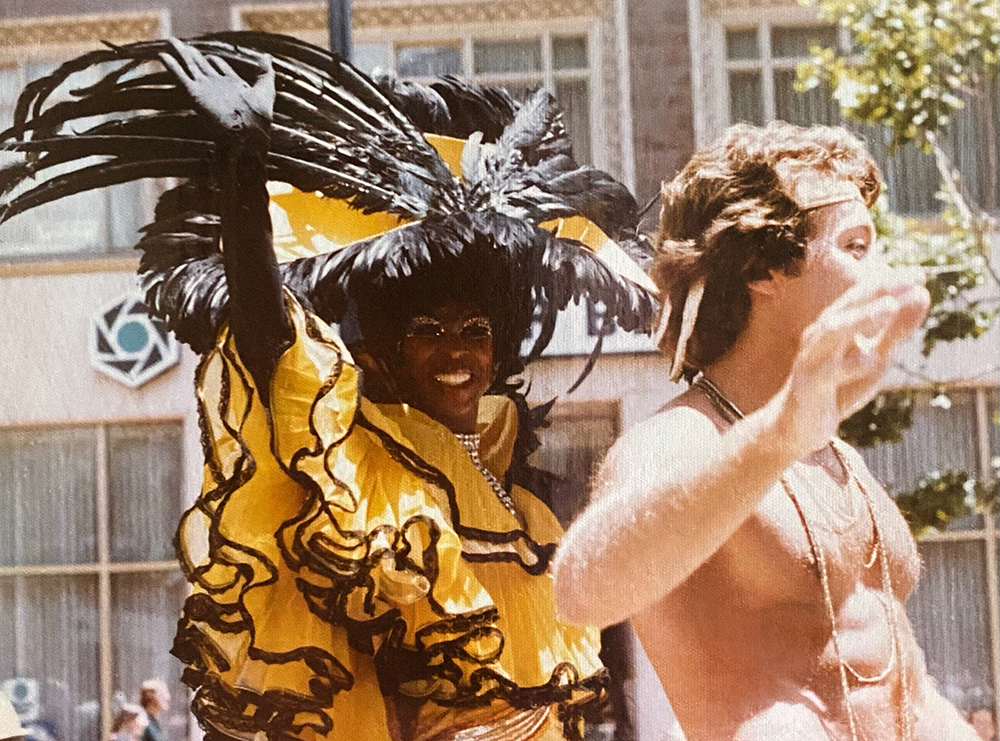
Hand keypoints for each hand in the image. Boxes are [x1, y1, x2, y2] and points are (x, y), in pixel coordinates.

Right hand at [158, 37, 274, 132]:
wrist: (249, 136)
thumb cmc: (260, 117)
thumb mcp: (266, 90)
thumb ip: (265, 72)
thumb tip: (267, 57)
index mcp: (232, 85)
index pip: (220, 68)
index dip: (215, 61)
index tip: (209, 55)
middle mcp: (216, 86)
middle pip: (201, 64)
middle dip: (191, 53)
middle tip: (178, 42)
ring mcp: (205, 90)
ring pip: (190, 66)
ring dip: (180, 53)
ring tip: (170, 40)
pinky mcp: (195, 95)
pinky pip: (180, 77)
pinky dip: (171, 66)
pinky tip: (162, 55)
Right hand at [776, 269, 928, 454]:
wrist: (796, 427)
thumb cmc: (837, 388)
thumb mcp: (874, 357)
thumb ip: (896, 329)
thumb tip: (923, 295)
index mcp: (836, 324)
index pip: (863, 296)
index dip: (890, 284)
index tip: (919, 275)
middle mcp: (820, 335)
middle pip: (848, 306)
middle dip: (879, 291)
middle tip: (909, 281)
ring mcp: (812, 359)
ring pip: (834, 332)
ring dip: (861, 317)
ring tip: (889, 307)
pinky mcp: (809, 385)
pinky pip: (828, 372)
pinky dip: (850, 364)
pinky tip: (872, 358)